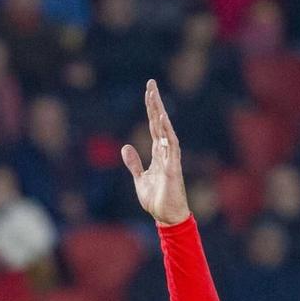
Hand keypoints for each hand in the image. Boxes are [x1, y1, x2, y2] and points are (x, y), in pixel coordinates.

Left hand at [122, 79, 189, 225]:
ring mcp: (171, 159)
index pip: (153, 125)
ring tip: (155, 97)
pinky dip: (167, 135)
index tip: (148, 91)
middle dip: (155, 103)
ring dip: (161, 114)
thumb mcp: (139, 178)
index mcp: (158, 153)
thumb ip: (134, 163)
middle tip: (151, 83)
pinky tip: (162, 122)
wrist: (166, 217)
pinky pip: (171, 149)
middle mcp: (166, 152)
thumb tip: (126, 147)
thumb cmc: (156, 199)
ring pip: (166, 131)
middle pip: (160, 122)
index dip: (151, 108)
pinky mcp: (173, 169)